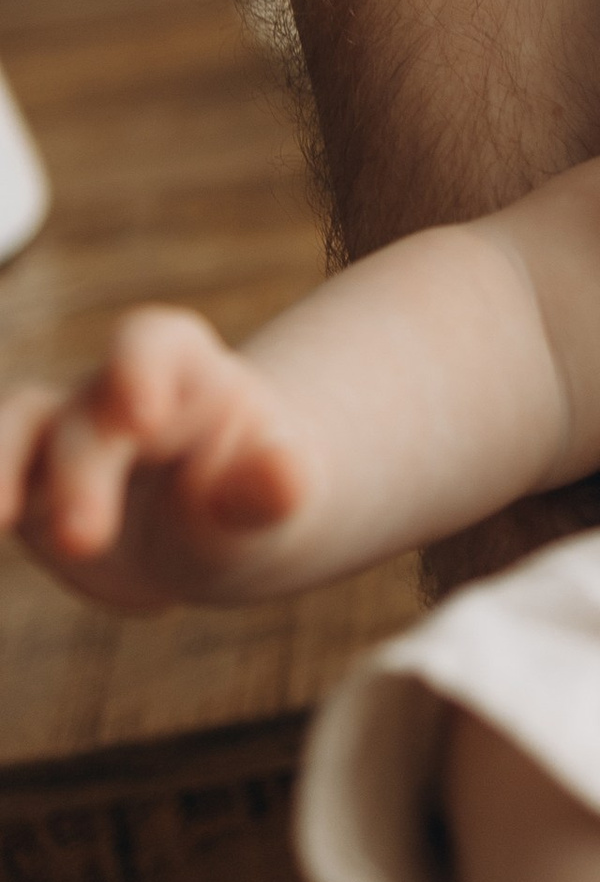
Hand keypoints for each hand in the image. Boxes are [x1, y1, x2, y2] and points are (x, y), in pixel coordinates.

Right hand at [0, 305, 309, 610]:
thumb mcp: (269, 498)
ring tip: (0, 519)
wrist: (212, 526)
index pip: (152, 341)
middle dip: (82, 475)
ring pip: (17, 429)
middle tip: (84, 539)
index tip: (144, 419)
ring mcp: (63, 433)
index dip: (139, 369)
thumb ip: (272, 487)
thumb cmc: (247, 498)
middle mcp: (111, 390)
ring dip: (0, 470)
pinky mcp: (31, 480)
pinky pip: (1, 482)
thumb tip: (289, 474)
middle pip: (86, 414)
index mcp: (184, 367)